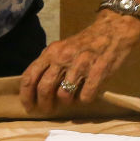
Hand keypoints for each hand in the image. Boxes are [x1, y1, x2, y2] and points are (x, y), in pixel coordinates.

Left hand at [20, 11, 139, 111]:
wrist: (113, 30)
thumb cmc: (85, 42)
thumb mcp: (62, 48)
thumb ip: (49, 64)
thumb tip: (36, 88)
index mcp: (51, 52)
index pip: (30, 77)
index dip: (26, 95)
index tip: (28, 107)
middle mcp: (63, 58)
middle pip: (45, 89)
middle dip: (44, 104)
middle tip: (48, 110)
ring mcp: (81, 66)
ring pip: (64, 96)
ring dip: (66, 102)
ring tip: (71, 99)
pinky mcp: (98, 73)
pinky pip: (85, 97)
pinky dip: (84, 99)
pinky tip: (87, 93)